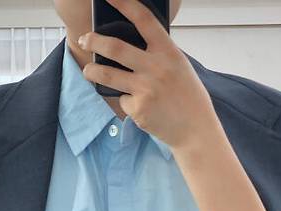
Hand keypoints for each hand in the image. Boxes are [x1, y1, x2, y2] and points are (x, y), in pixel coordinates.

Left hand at [77, 0, 219, 151]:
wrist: (195, 129)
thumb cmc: (188, 97)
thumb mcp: (179, 67)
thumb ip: (159, 55)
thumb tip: (134, 44)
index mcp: (168, 51)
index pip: (144, 20)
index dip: (124, 4)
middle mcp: (155, 67)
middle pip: (116, 47)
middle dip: (94, 41)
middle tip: (85, 39)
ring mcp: (145, 89)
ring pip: (108, 74)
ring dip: (92, 71)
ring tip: (88, 71)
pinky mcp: (138, 109)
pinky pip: (122, 100)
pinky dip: (126, 101)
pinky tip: (139, 107)